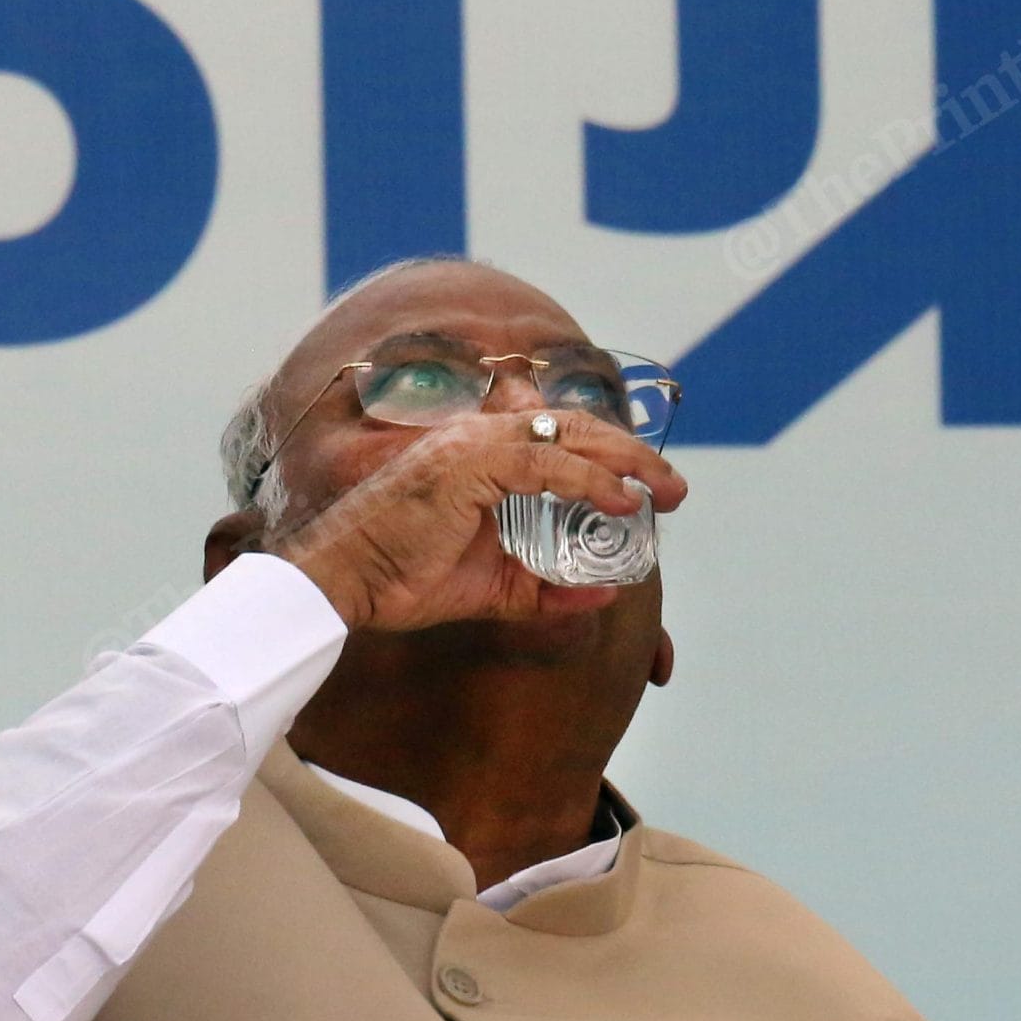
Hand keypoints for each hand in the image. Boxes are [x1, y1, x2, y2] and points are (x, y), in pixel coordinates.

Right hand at [266, 411, 685, 631]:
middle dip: (632, 454)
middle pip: (574, 427)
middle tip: (676, 488)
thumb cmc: (403, 579)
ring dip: (625, 462)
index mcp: (478, 452)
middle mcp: (476, 435)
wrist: (344, 585)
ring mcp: (471, 445)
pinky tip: (621, 502)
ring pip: (568, 436)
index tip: (648, 482)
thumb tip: (604, 593)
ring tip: (664, 490)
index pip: (557, 435)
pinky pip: (545, 465)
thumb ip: (545, 587)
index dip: (609, 453)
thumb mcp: (492, 587)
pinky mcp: (467, 465)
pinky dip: (589, 481)